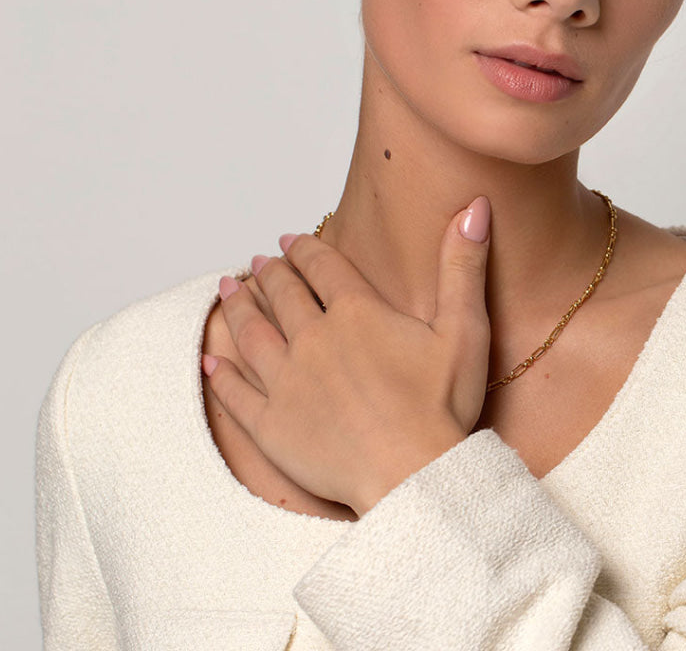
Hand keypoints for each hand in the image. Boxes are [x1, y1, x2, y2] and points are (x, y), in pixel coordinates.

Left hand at [203, 197, 491, 515]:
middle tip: (258, 262)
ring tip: (227, 290)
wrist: (413, 479)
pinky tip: (209, 359)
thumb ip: (464, 264)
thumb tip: (476, 206)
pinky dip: (220, 374)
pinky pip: (235, 394)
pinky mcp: (271, 427)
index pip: (322, 268)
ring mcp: (286, 383)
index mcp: (357, 314)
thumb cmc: (442, 408)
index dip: (304, 249)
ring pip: (251, 334)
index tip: (289, 240)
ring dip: (237, 308)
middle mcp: (314, 340)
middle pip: (283, 296)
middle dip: (269, 274)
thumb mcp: (465, 328)